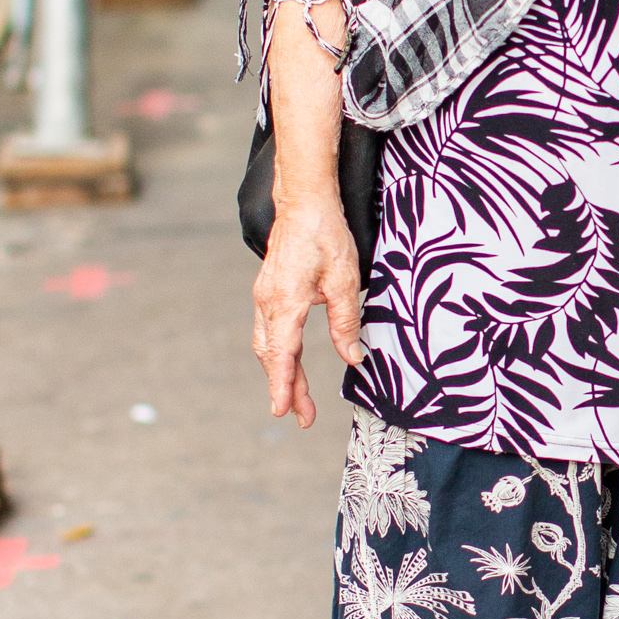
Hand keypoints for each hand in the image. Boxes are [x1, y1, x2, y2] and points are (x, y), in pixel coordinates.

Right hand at [251, 196, 364, 426]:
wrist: (303, 202)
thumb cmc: (325, 235)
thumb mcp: (345, 279)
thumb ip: (346, 322)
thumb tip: (353, 358)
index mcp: (286, 302)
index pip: (283, 354)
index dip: (283, 385)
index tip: (282, 411)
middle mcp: (269, 303)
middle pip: (274, 356)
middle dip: (287, 387)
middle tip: (303, 416)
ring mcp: (265, 297)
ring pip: (269, 345)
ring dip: (282, 372)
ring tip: (298, 398)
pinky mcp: (268, 291)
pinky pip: (269, 330)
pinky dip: (279, 353)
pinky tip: (290, 362)